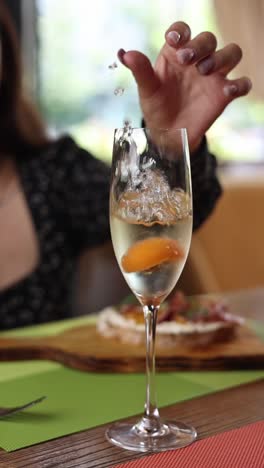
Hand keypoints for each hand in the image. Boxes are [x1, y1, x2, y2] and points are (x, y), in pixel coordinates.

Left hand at [118, 21, 251, 151]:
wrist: (168, 135)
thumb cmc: (157, 108)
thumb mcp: (146, 91)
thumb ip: (140, 71)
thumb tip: (124, 54)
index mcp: (176, 54)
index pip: (182, 32)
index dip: (181, 32)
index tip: (174, 40)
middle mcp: (197, 60)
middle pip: (208, 39)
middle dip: (200, 46)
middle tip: (187, 60)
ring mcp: (214, 76)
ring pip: (231, 53)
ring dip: (221, 57)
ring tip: (205, 71)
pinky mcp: (224, 94)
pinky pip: (242, 83)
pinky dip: (240, 84)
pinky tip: (227, 91)